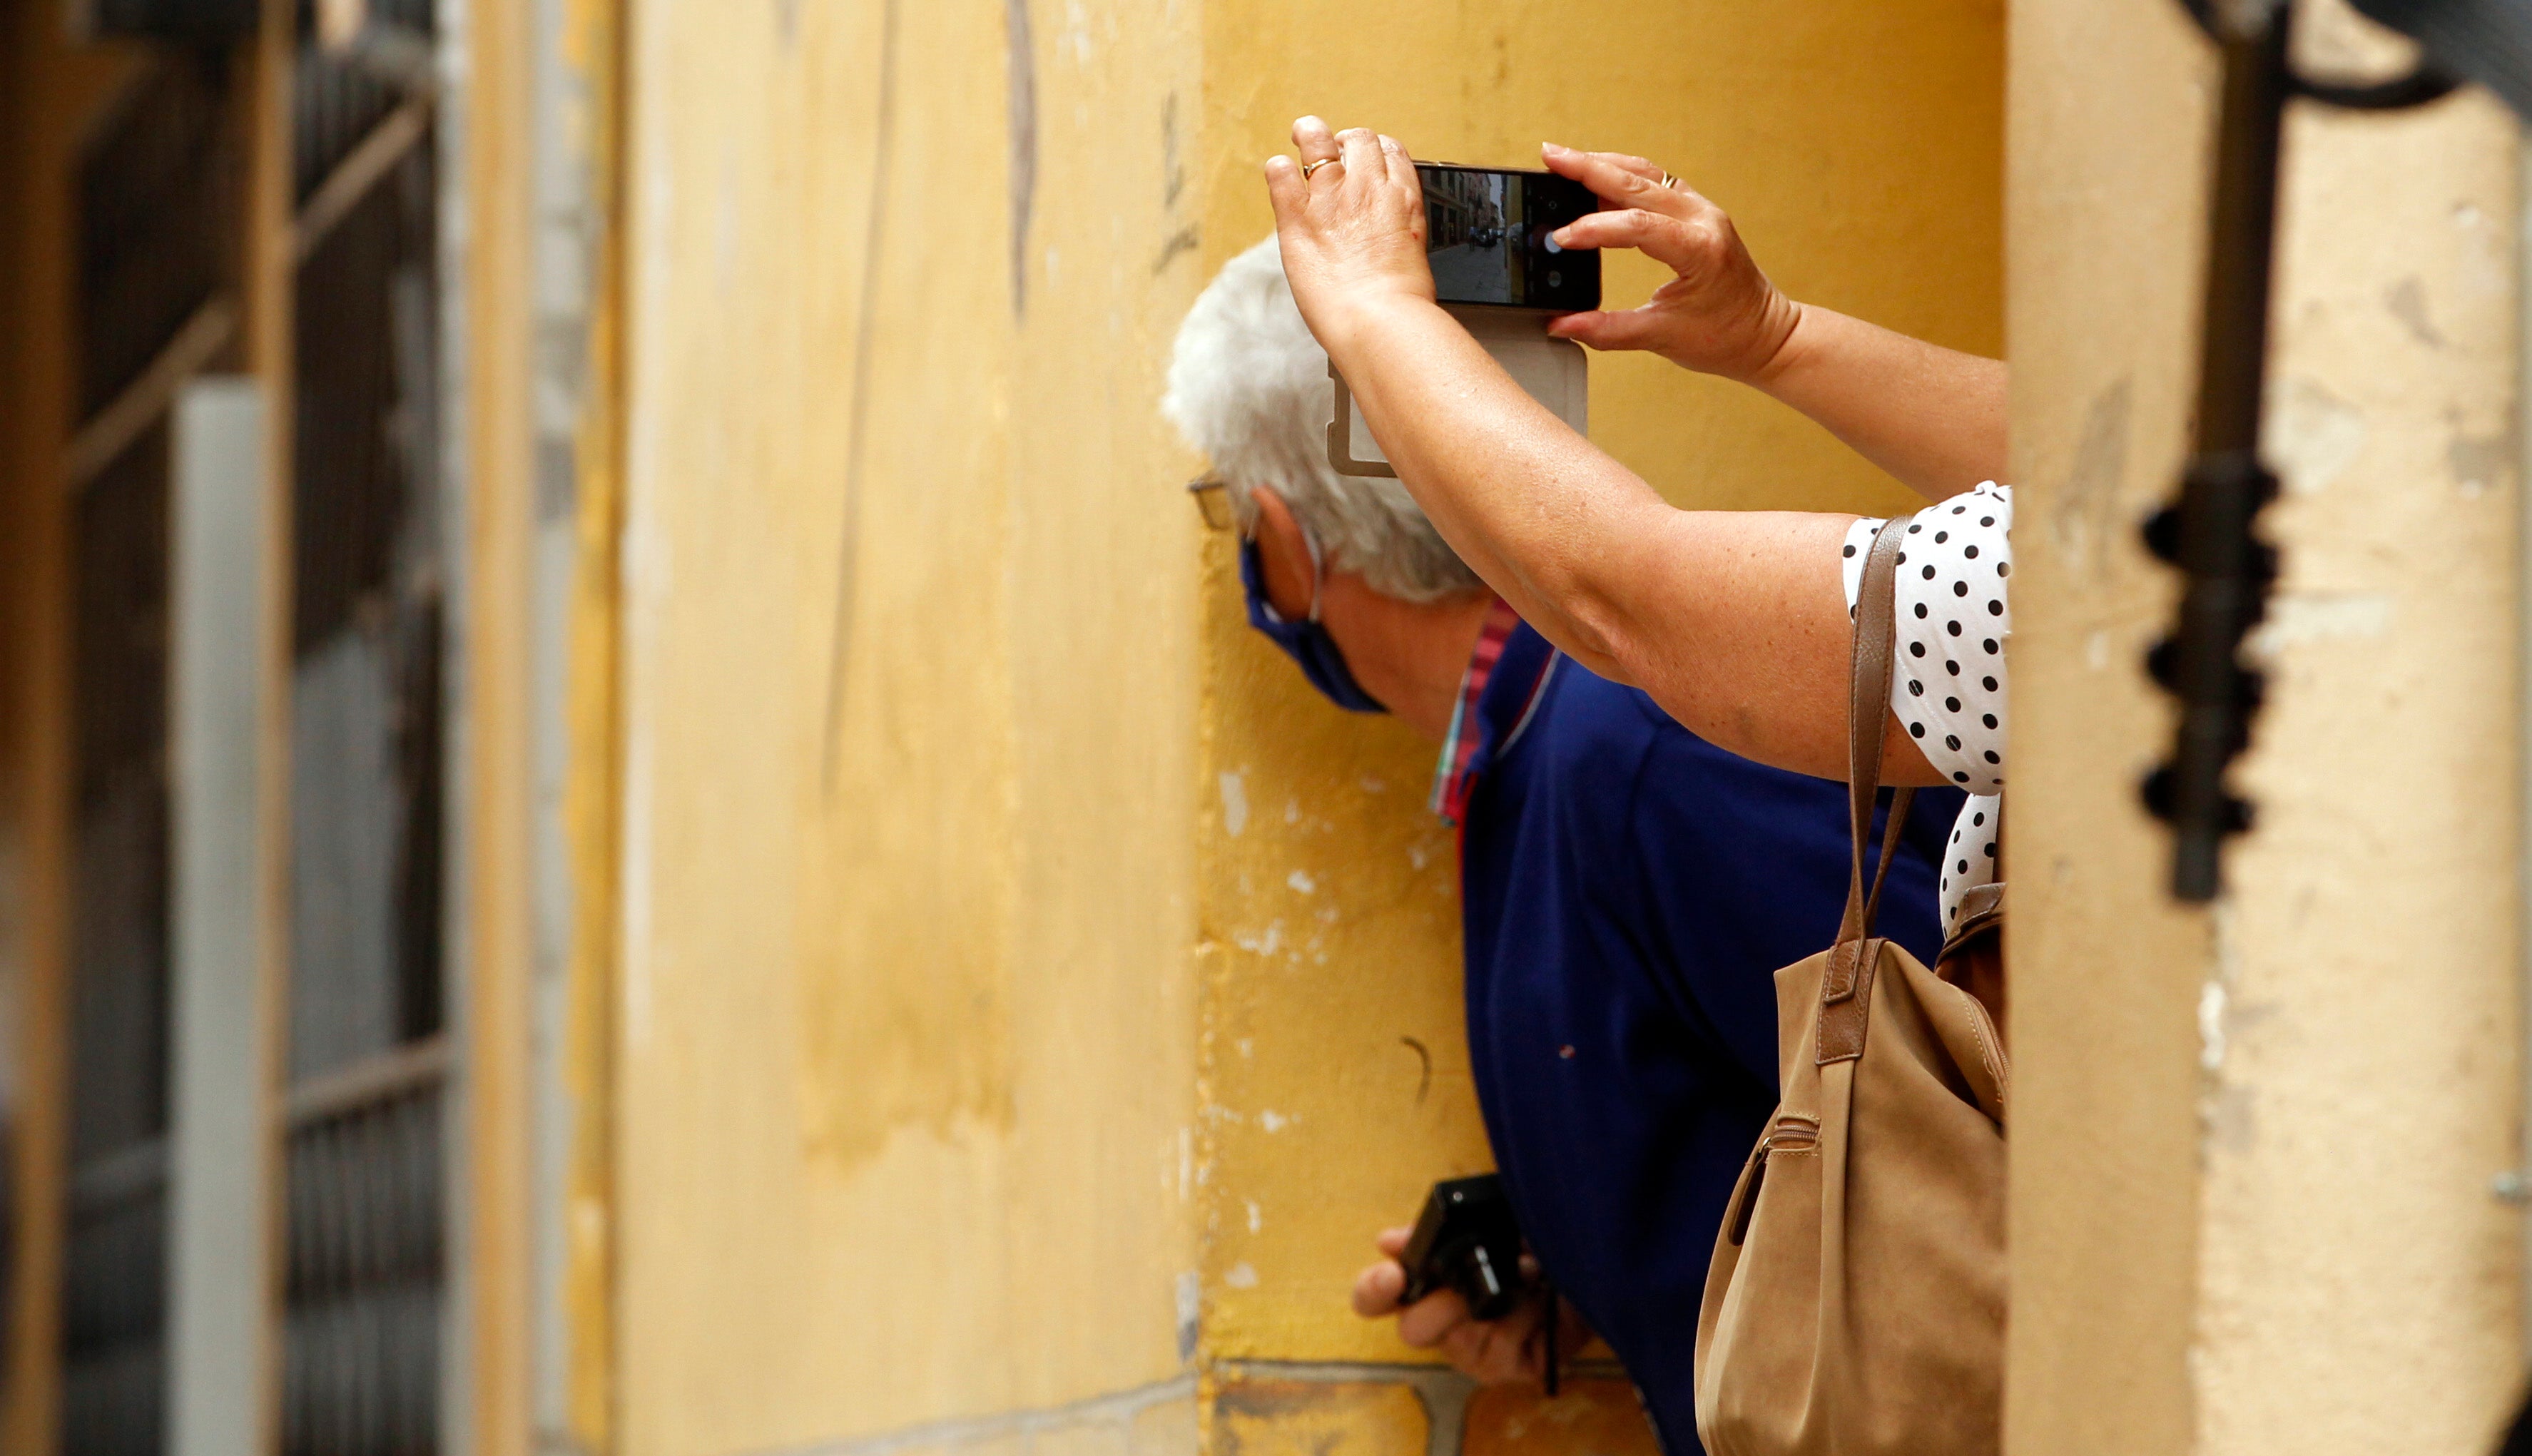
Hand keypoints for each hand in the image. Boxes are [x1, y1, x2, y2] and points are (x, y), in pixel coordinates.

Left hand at [1264, 118, 1436, 348]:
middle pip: (1359, 139)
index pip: (1391, 151)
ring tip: (1303, 135)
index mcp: (1402, 199)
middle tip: (1333, 149)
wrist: (1380, 321)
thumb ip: (1398, 234)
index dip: (1376, 150)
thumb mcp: (1415, 256)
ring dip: (1309, 135)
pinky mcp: (1297, 219)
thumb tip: (1387, 240)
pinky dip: (1278, 170)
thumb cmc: (1402, 303)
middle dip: (1345, 140)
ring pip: (1318, 142)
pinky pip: (1281, 175)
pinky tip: (1279, 173)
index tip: (1365, 159)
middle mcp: (1367, 189)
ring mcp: (1331, 200)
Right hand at [1351, 1226, 1588, 1386]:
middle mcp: (1444, 1321)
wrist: (1598, 1258)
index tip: (1392, 1274)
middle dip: (1442, 1302)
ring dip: (1497, 1300)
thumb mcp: (1491, 1219)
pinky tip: (1539, 1298)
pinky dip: (1524, 1316)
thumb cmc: (1539, 1240)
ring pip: (1462, 1341)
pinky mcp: (1509, 1370)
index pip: (1377, 1297)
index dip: (1373, 1289)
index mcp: (1429, 1281)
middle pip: (1413, 1329)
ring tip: (1527, 1273)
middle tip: (1471, 1284)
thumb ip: (1439, 1229)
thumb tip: (1388, 1242)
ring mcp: (1476, 1350)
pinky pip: (1503, 1350)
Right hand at [1538, 144, 1801, 384]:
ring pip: (1646, 174)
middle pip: (1638, 182)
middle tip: (1549, 157)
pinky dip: (1622, 176)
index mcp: (1700, 249)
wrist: (1763, 333)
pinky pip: (1655, 182)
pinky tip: (1595, 177)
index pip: (1637, 225)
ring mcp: (1701, 210)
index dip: (1593, 229)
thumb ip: (1606, 331)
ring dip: (1604, 164)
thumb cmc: (1723, 337)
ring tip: (1563, 161)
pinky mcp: (1696, 211)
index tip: (1559, 239)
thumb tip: (1561, 325)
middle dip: (1589, 168)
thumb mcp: (1661, 337)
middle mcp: (1703, 219)